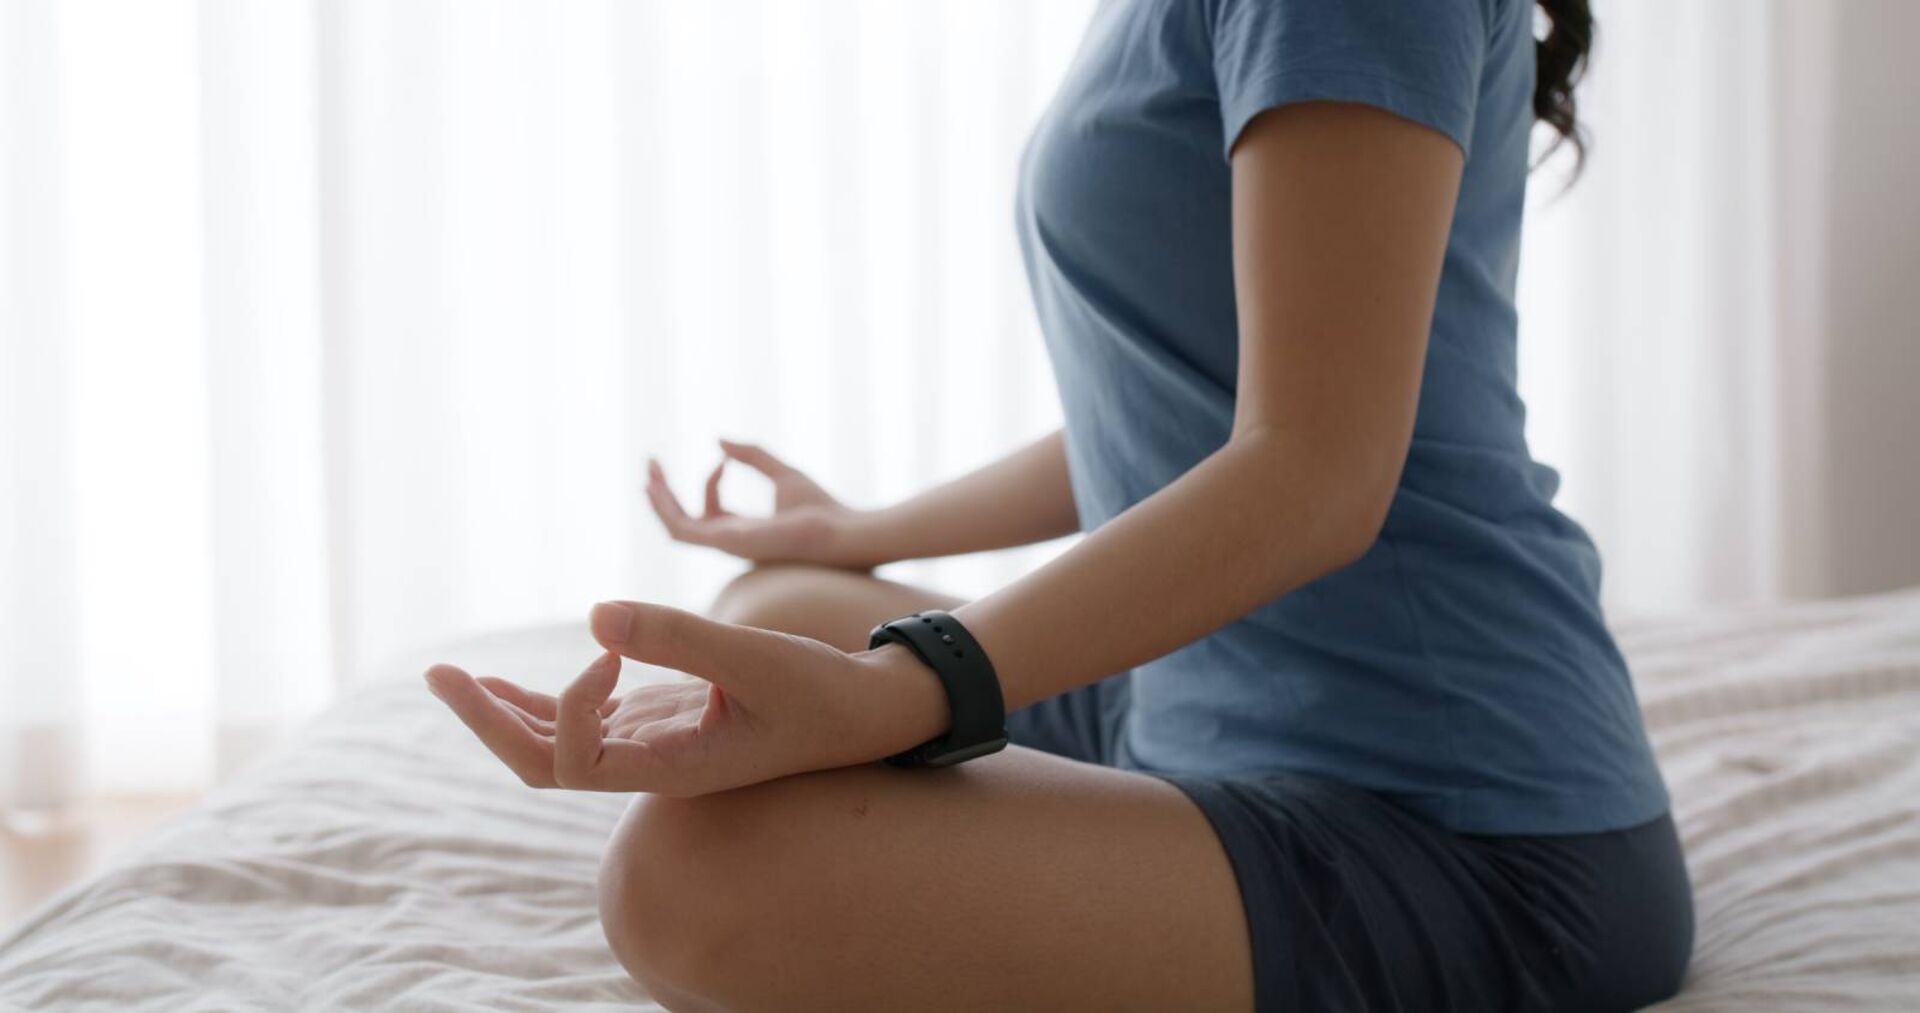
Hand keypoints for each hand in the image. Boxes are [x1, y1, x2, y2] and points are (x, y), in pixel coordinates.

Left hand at [424, 601, 948, 795]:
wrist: (864, 709)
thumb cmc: (821, 690)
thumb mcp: (756, 658)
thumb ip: (679, 637)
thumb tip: (595, 614)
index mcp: (670, 768)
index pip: (576, 760)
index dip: (566, 705)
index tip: (606, 650)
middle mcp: (649, 764)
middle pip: (542, 763)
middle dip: (487, 720)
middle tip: (438, 674)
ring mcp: (650, 741)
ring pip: (554, 744)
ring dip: (499, 711)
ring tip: (447, 677)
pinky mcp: (659, 716)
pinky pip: (581, 719)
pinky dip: (537, 699)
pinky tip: (499, 682)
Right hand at [646, 439, 869, 567]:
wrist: (839, 531)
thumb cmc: (821, 508)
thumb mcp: (782, 474)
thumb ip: (752, 457)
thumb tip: (720, 441)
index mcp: (747, 530)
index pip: (712, 510)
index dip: (710, 481)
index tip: (724, 459)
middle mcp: (732, 541)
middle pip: (685, 522)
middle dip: (664, 496)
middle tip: (651, 466)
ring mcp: (726, 545)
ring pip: (676, 528)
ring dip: (659, 501)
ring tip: (649, 472)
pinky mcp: (725, 542)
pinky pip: (683, 529)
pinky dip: (672, 506)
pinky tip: (672, 480)